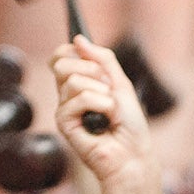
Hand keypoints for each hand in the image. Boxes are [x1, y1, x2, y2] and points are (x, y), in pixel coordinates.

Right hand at [48, 40, 162, 193]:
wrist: (132, 154)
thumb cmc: (129, 124)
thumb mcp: (120, 83)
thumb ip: (102, 59)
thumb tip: (78, 39)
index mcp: (80, 83)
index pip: (61, 57)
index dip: (71, 51)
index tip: (89, 57)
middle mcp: (68, 95)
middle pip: (61, 65)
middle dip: (91, 70)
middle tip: (107, 87)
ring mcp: (65, 109)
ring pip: (73, 80)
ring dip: (101, 92)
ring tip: (110, 110)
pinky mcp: (64, 123)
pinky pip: (78, 99)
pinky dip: (99, 105)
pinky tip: (105, 120)